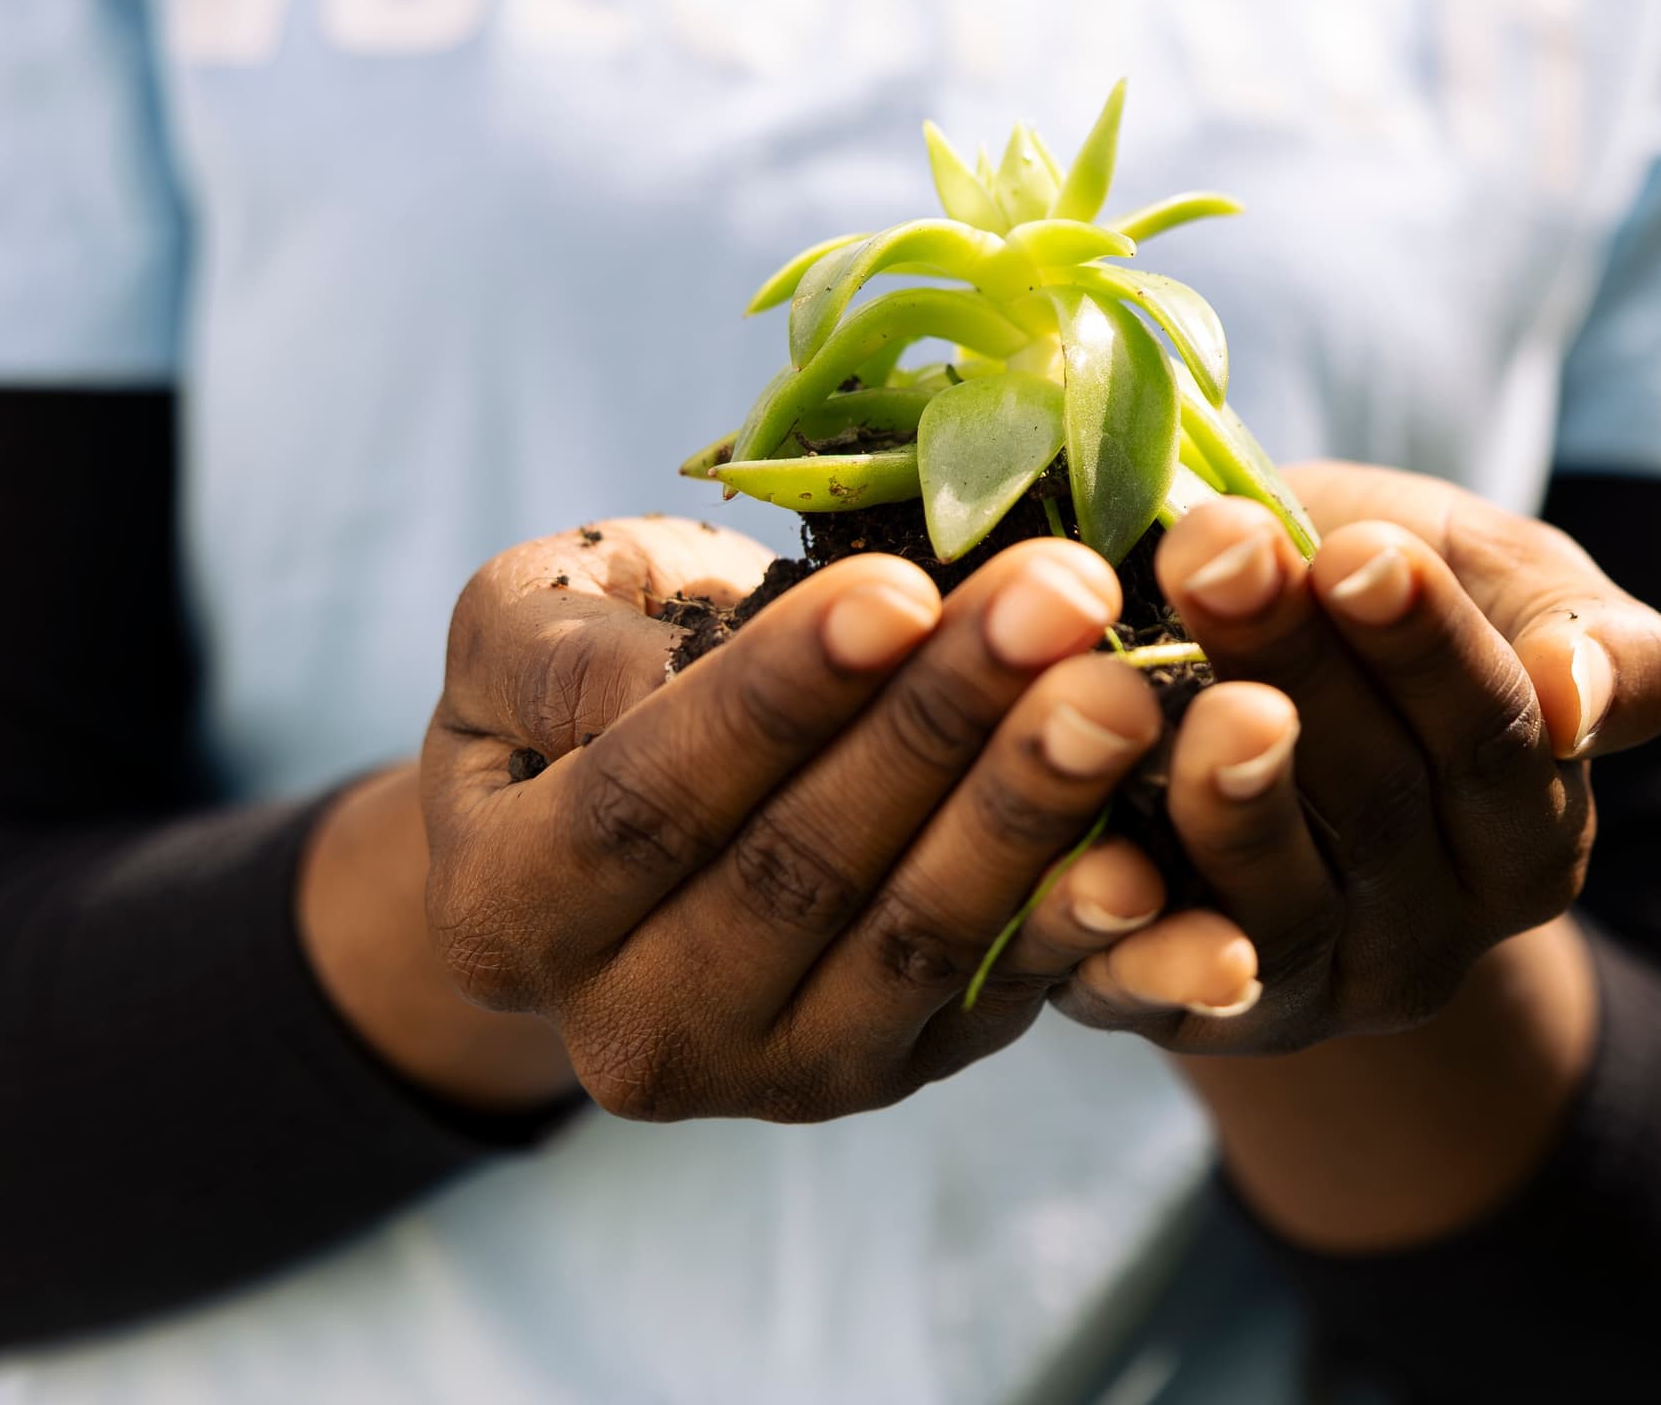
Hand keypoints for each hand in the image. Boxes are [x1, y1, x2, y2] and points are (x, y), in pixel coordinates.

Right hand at [419, 514, 1179, 1121]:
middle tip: (1064, 606)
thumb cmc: (585, 673)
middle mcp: (628, 1030)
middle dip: (941, 728)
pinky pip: (995, 999)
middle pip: (799, 874)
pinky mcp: (895, 1073)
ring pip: (911, 943)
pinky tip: (1155, 854)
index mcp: (504, 911)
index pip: (651, 799)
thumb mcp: (523, 623)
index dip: (779, 696)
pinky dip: (1078, 931)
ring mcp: (771, 1073)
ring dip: (1028, 813)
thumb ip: (563, 650)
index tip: (902, 587)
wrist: (648, 801)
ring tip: (1121, 693)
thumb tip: (664, 675)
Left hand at [1051, 462, 1660, 1051]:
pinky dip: (1130, 941)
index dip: (1429, 649)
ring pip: (1277, 906)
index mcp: (1529, 837)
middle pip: (1378, 806)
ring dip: (1226, 797)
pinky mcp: (1186, 1020)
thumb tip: (1580, 696)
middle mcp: (1435, 937)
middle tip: (1222, 552)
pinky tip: (1098, 866)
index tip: (1360, 553)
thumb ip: (1600, 641)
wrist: (1238, 675)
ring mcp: (1312, 988)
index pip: (1494, 743)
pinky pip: (1155, 991)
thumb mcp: (1510, 587)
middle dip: (1298, 666)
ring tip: (1181, 697)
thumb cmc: (1383, 603)